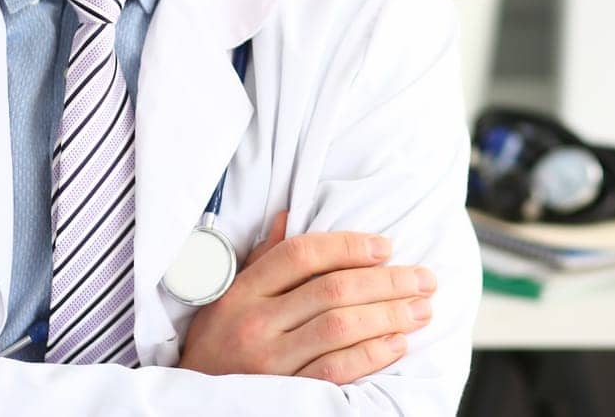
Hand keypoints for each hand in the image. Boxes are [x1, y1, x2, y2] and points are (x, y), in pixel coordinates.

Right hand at [178, 212, 436, 384]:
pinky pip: (337, 370)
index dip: (349, 246)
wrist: (189, 404)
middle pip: (333, 290)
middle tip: (425, 279)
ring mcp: (270, 362)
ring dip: (390, 315)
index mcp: (243, 291)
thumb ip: (261, 259)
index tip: (386, 246)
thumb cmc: (215, 343)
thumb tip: (288, 216)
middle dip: (388, 281)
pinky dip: (372, 354)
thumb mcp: (226, 296)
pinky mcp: (286, 394)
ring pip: (340, 327)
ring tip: (421, 308)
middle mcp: (255, 323)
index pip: (302, 254)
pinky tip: (398, 344)